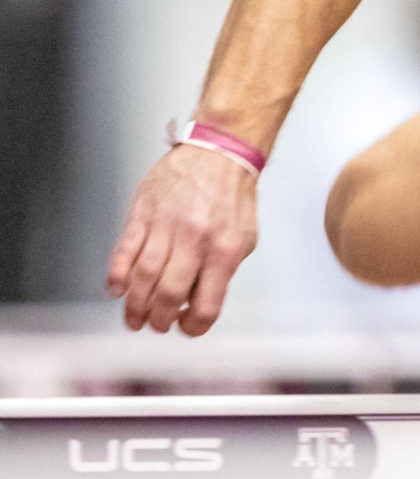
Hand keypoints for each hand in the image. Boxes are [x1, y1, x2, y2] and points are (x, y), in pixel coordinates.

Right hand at [105, 143, 259, 334]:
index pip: (207, 304)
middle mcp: (195, 241)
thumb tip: (196, 301)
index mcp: (225, 250)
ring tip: (133, 318)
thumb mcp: (245, 237)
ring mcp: (166, 227)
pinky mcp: (143, 214)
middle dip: (158, 320)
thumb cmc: (232, 196)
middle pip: (167, 295)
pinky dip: (116, 276)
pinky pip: (124, 251)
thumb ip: (223, 270)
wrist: (219, 152)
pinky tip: (116, 291)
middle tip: (154, 325)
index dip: (193, 326)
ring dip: (134, 305)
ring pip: (142, 278)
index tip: (185, 326)